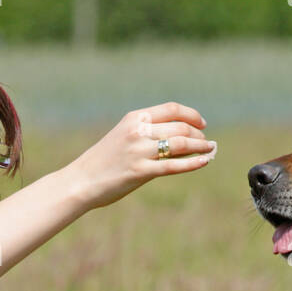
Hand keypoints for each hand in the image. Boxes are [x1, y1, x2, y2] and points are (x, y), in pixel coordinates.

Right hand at [66, 102, 214, 210]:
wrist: (81, 181)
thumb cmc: (103, 161)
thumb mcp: (123, 136)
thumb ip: (145, 132)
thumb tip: (176, 135)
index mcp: (134, 118)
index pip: (171, 109)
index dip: (191, 115)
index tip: (202, 124)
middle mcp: (138, 131)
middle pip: (179, 126)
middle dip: (198, 134)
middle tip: (206, 142)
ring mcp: (139, 151)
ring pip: (180, 143)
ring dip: (200, 146)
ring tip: (210, 150)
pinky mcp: (140, 172)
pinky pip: (173, 165)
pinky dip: (193, 163)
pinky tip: (205, 161)